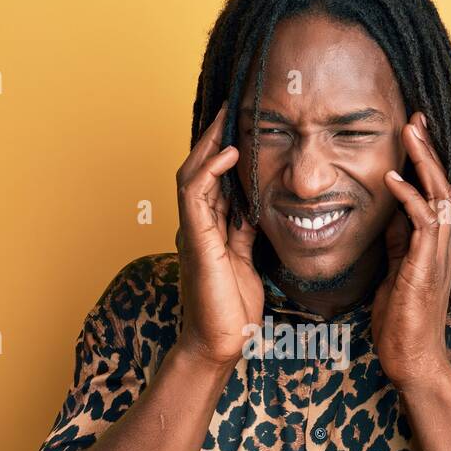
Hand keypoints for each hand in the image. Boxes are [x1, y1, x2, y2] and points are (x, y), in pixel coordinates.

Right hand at [175, 104, 264, 368]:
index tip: (240, 124)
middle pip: (199, 169)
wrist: (220, 343)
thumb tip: (258, 207)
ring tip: (227, 117)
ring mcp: (193, 231)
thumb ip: (246, 233)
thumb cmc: (233, 309)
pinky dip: (211, 171)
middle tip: (232, 107)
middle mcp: (197, 225)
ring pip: (192, 174)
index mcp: (210, 229)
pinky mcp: (196, 240)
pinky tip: (229, 153)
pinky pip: (196, 195)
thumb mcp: (247, 260)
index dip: (223, 150)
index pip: (213, 179)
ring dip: (209, 144)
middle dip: (214, 137)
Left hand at [371, 111, 450, 393]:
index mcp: (433, 244)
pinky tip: (391, 178)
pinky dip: (408, 197)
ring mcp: (438, 253)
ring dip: (423, 162)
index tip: (411, 134)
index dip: (423, 162)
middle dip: (427, 150)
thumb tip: (390, 214)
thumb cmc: (402, 323)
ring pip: (439, 195)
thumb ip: (397, 243)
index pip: (432, 193)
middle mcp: (441, 244)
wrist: (412, 360)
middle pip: (441, 185)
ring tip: (408, 132)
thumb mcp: (395, 272)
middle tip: (414, 119)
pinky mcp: (427, 265)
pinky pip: (423, 221)